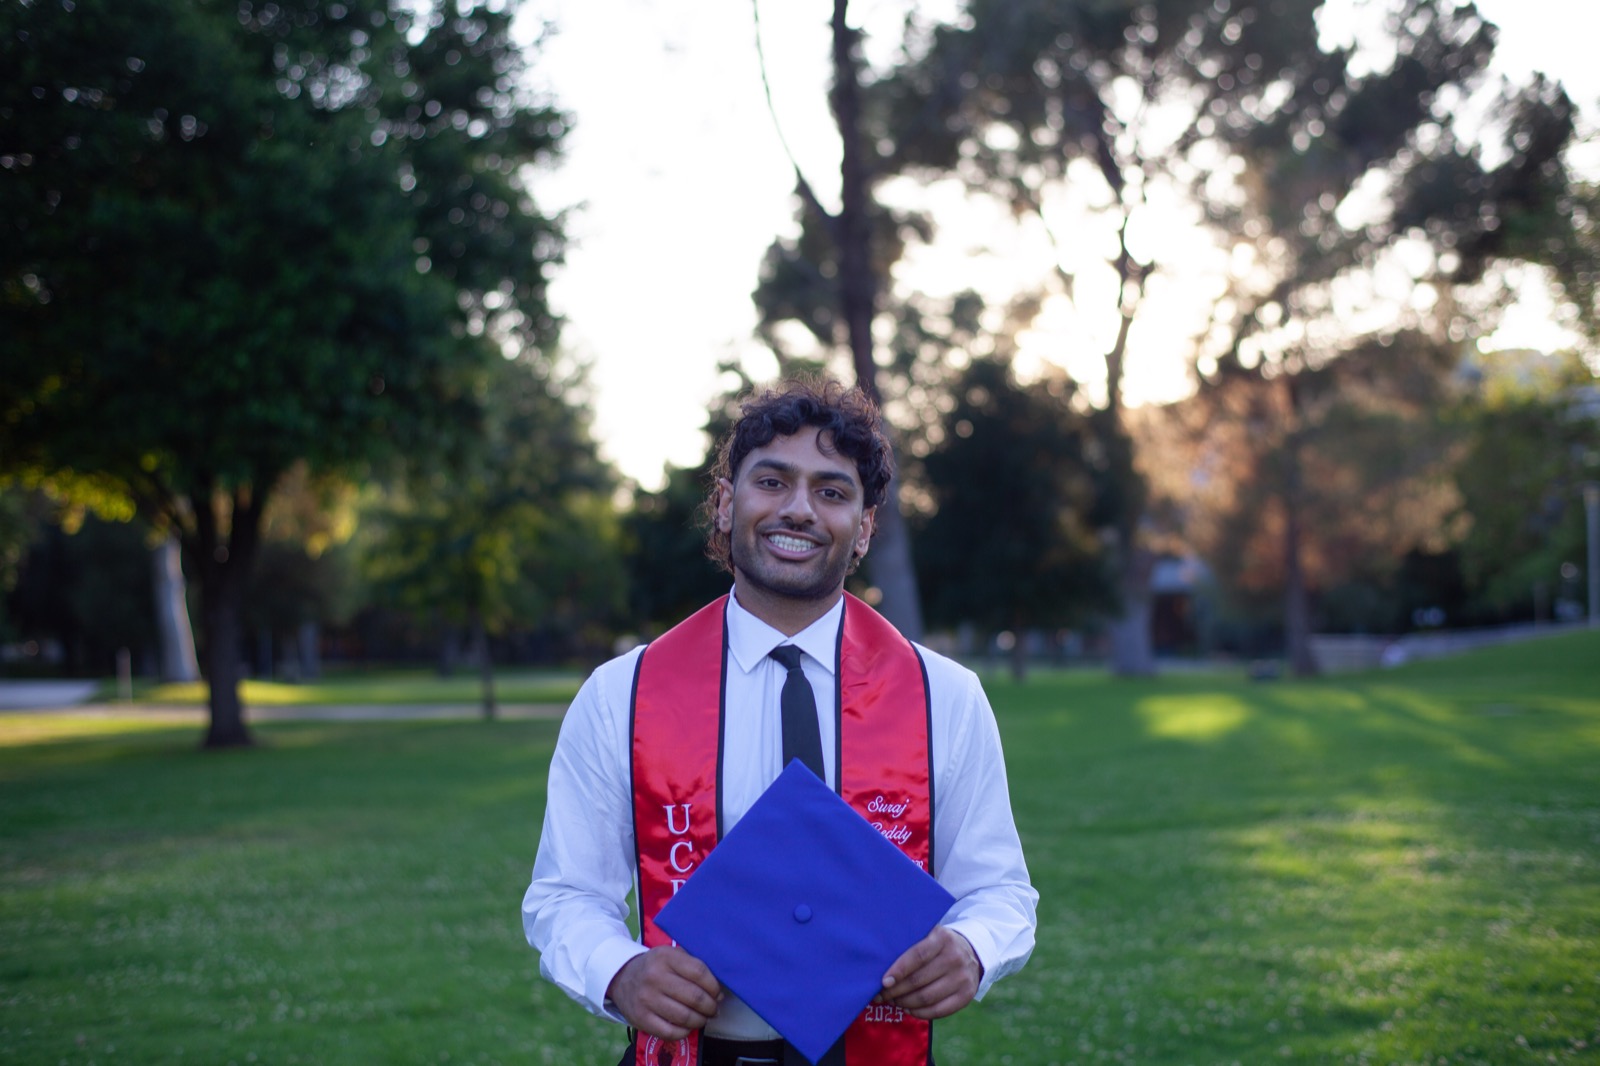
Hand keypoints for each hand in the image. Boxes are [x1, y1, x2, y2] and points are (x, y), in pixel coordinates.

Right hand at [606, 945, 721, 1039]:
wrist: (622, 977)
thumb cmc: (655, 967)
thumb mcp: (671, 955)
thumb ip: (693, 965)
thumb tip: (718, 991)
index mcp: (665, 957)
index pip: (699, 972)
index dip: (714, 986)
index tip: (718, 993)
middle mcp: (655, 977)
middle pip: (694, 997)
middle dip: (710, 1006)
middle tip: (713, 1009)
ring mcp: (646, 999)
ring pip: (684, 1017)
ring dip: (700, 1020)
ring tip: (703, 1018)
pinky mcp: (641, 1018)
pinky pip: (670, 1032)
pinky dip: (685, 1032)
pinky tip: (688, 1026)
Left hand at [876, 926, 982, 1019]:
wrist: (971, 953)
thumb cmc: (938, 945)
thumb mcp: (929, 935)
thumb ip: (910, 944)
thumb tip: (880, 963)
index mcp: (942, 939)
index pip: (917, 956)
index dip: (899, 970)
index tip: (884, 981)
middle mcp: (955, 958)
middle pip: (919, 980)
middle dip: (896, 991)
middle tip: (882, 995)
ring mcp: (962, 978)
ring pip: (927, 997)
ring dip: (905, 1003)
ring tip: (894, 1002)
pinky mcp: (966, 995)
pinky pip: (939, 1010)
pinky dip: (920, 1013)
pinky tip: (908, 1009)